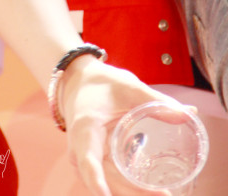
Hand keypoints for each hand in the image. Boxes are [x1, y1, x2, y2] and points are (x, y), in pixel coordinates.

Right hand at [62, 57, 186, 195]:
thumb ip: (157, 101)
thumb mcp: (128, 87)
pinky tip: (150, 190)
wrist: (78, 83)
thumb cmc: (101, 84)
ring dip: (133, 193)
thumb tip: (189, 114)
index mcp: (86, 128)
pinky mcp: (93, 164)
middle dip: (134, 192)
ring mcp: (85, 160)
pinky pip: (109, 182)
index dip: (97, 181)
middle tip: (165, 195)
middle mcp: (80, 149)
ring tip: (162, 194)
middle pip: (105, 180)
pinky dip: (128, 188)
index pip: (88, 161)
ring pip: (108, 185)